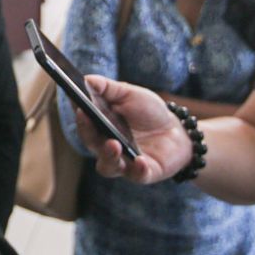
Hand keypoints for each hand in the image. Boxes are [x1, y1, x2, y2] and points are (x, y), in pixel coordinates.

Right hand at [76, 75, 192, 183]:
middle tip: (88, 118)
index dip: (79, 114)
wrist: (177, 130)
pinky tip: (140, 160)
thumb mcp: (129, 94)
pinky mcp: (143, 173)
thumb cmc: (147, 112)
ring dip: (108, 156)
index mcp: (99, 127)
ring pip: (107, 166)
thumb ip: (108, 88)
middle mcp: (105, 147)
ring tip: (113, 144)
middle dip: (88, 132)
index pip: (84, 122)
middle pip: (91, 143)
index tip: (78, 104)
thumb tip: (87, 79)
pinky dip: (137, 170)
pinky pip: (137, 176)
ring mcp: (124, 162)